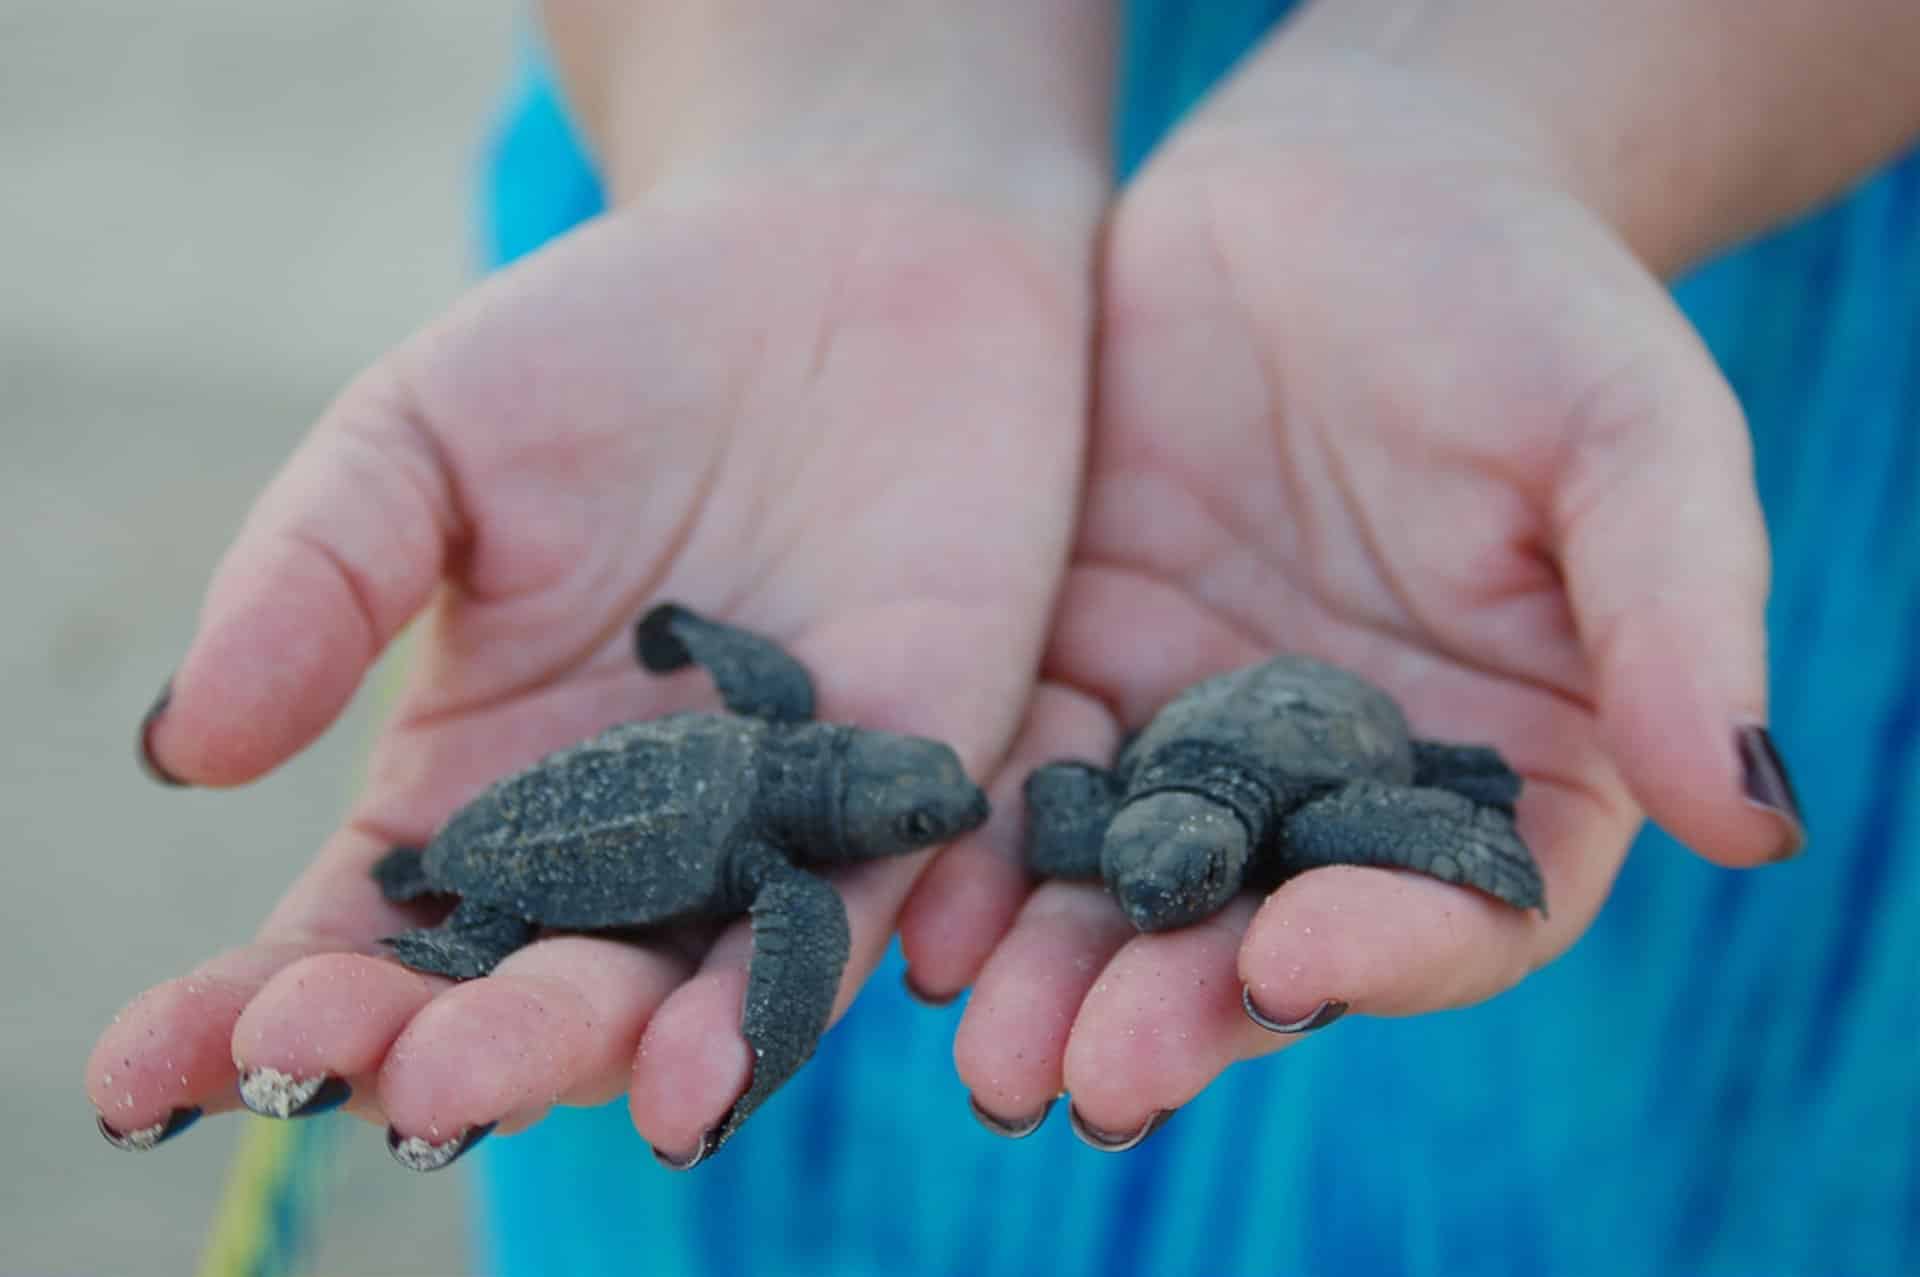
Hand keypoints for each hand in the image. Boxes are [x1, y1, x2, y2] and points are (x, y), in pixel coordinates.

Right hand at [87, 183, 1090, 1163]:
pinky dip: (781, 995)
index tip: (157, 1066)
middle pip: (522, 992)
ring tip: (499, 1087)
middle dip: (441, 1050)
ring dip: (594, 1056)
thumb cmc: (616, 340)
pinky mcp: (907, 782)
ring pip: (680, 991)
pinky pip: (852, 914)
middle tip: (374, 1080)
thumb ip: (318, 578)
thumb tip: (183, 747)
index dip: (262, 1012)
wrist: (841, 255)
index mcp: (481, 782)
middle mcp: (628, 840)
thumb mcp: (428, 438)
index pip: (360, 937)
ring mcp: (770, 824)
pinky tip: (710, 1058)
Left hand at [900, 60, 1801, 1140]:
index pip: (1457, 908)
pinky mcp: (1082, 660)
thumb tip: (1752, 823)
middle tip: (1094, 1081)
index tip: (1292, 957)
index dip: (1386, 952)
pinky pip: (1022, 768)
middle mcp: (1341, 786)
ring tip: (990, 1048)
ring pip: (1125, 885)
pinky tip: (917, 900)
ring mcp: (1200, 734)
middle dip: (1179, 1012)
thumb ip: (1677, 624)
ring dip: (1054, 970)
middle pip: (1264, 935)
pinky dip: (973, 842)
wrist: (1358, 184)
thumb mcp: (1633, 440)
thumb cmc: (1530, 304)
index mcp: (1500, 771)